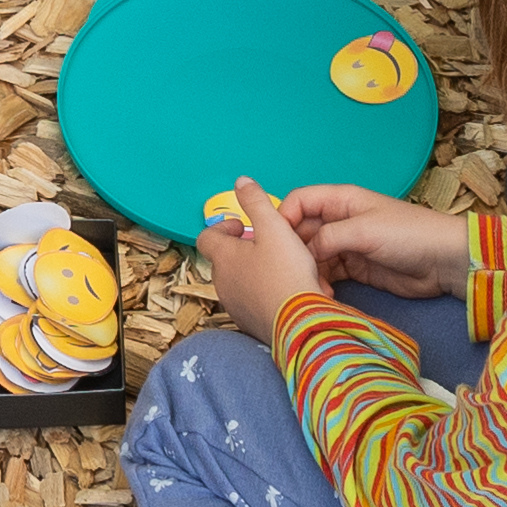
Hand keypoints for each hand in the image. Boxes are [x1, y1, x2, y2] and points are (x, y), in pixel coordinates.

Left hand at [198, 175, 323, 343]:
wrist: (300, 324)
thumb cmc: (286, 275)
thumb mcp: (274, 227)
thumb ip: (256, 202)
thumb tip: (241, 182)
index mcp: (224, 257)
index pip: (207, 237)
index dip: (224, 227)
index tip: (244, 226)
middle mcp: (223, 283)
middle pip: (224, 260)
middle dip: (244, 249)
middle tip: (268, 245)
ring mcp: (235, 306)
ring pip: (239, 281)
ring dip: (256, 271)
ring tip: (283, 268)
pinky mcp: (251, 324)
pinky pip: (253, 302)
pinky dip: (265, 293)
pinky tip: (288, 291)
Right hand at [280, 184, 469, 299]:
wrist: (444, 262)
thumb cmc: (408, 234)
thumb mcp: (364, 230)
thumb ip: (329, 237)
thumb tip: (303, 252)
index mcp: (341, 200)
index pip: (300, 202)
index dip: (284, 218)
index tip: (275, 243)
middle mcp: (340, 220)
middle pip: (302, 230)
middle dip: (293, 250)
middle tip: (290, 272)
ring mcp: (348, 245)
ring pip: (312, 255)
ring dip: (307, 270)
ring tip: (309, 287)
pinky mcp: (356, 268)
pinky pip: (328, 272)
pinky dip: (320, 282)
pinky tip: (321, 293)